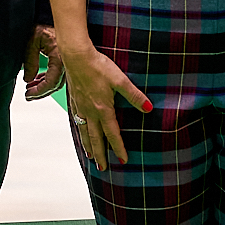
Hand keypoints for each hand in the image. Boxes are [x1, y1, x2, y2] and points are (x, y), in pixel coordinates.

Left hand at [22, 25, 62, 98]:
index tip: (28, 94)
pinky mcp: (65, 59)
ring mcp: (68, 61)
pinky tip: (37, 79)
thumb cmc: (44, 24)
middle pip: (55, 85)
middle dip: (41, 92)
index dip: (39, 91)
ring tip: (30, 87)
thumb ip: (30, 61)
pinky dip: (47, 79)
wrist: (53, 15)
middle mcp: (67, 61)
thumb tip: (28, 79)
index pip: (51, 82)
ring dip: (44, 86)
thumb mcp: (32, 41)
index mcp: (61, 57)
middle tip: (28, 95)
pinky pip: (58, 74)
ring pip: (57, 81)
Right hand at [59, 35, 150, 171]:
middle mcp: (90, 112)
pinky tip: (81, 131)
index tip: (123, 161)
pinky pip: (77, 121)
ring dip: (88, 146)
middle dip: (100, 154)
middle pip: (95, 138)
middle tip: (102, 169)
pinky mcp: (74, 100)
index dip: (118, 148)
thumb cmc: (99, 66)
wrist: (76, 56)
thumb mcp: (120, 80)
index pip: (112, 134)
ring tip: (91, 157)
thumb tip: (150, 109)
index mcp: (103, 109)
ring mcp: (80, 107)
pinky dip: (80, 131)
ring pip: (84, 131)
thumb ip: (134, 96)